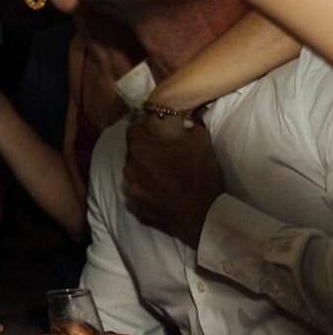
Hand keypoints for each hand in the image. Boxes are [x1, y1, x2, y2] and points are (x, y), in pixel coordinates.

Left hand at [124, 119, 224, 247]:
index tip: (158, 132)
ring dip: (148, 172)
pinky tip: (166, 192)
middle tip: (167, 155)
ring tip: (167, 175)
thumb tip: (188, 119)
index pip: (133, 130)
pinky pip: (142, 193)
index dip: (145, 129)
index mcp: (139, 149)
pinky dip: (150, 191)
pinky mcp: (138, 207)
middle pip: (134, 153)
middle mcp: (129, 168)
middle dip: (148, 151)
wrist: (205, 215)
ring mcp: (132, 190)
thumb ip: (190, 125)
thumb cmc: (200, 174)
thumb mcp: (200, 141)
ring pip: (137, 174)